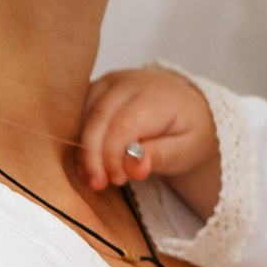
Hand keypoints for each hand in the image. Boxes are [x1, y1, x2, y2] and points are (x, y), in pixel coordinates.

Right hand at [80, 68, 221, 211]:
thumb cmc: (186, 130)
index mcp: (156, 95)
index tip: (118, 179)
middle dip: (92, 155)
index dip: (113, 155)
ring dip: (83, 150)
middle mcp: (129, 82)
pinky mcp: (97, 89)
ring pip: (84, 115)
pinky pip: (79, 113)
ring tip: (93, 178)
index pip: (124, 124)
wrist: (185, 106)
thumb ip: (160, 157)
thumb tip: (132, 167)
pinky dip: (80, 141)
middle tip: (97, 184)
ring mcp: (110, 83)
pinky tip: (87, 164)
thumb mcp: (186, 149)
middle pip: (98, 117)